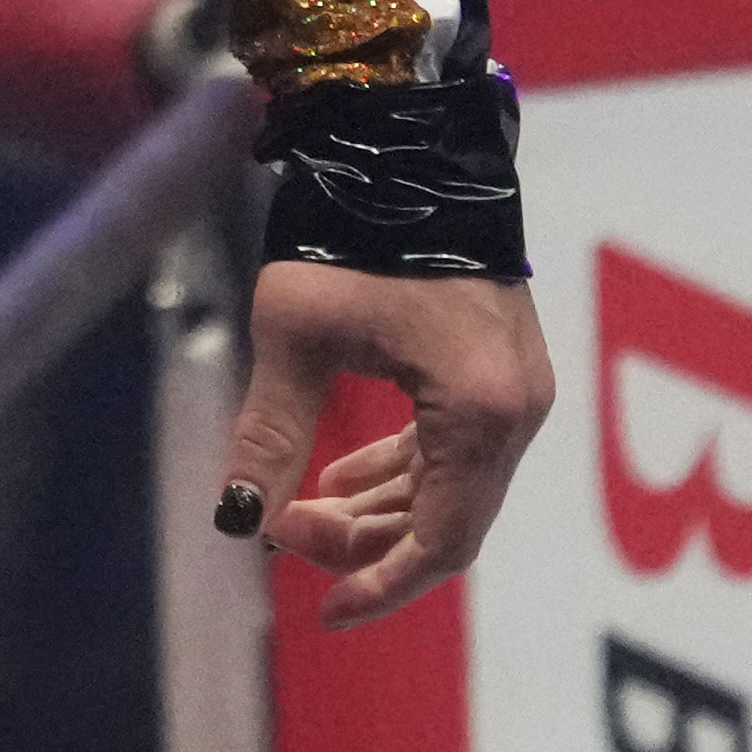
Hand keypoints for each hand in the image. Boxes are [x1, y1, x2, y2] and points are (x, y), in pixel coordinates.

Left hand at [219, 255, 552, 625]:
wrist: (403, 142)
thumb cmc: (346, 233)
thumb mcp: (294, 336)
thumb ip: (270, 433)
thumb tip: (233, 518)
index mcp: (481, 410)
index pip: (441, 539)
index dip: (380, 583)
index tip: (322, 610)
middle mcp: (517, 408)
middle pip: (449, 520)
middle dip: (365, 542)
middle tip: (285, 533)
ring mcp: (517, 388)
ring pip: (453, 487)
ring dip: (381, 508)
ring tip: (301, 509)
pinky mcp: (500, 367)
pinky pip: (458, 446)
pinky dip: (404, 470)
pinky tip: (343, 475)